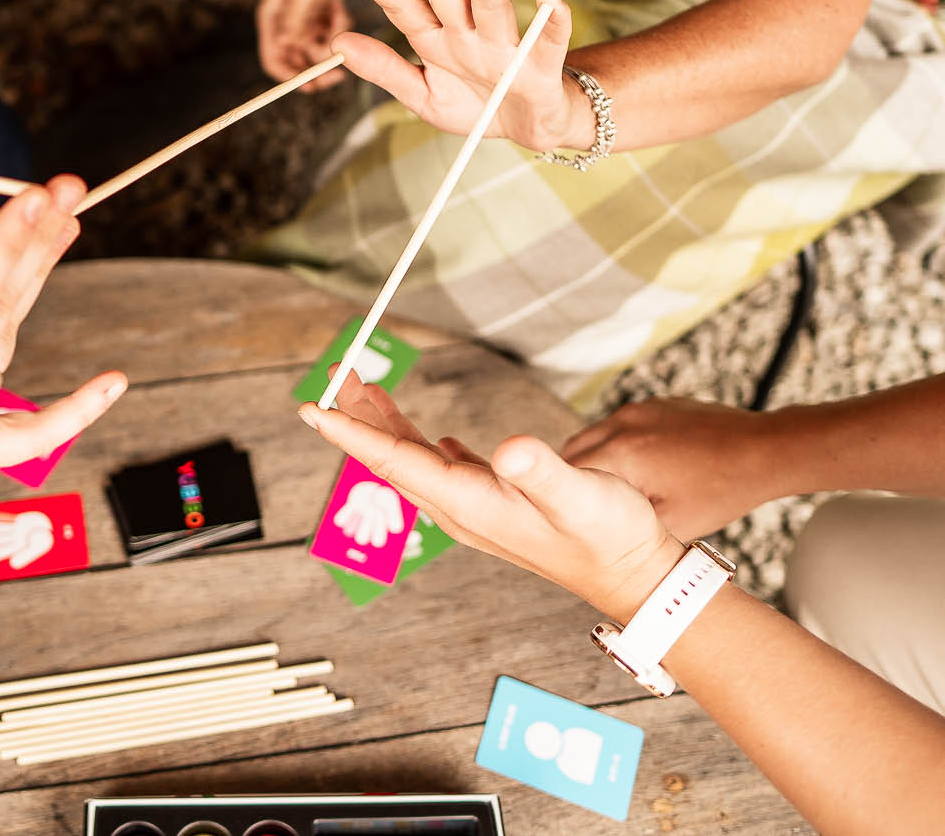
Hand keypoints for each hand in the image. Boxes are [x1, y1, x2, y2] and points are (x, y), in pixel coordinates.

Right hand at [257, 0, 352, 85]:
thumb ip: (294, 17)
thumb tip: (286, 44)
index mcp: (272, 21)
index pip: (274, 60)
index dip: (289, 77)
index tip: (309, 86)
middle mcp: (286, 27)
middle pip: (298, 62)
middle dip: (317, 68)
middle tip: (339, 74)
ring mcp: (305, 25)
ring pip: (318, 51)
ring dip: (332, 42)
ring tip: (338, 15)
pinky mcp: (322, 20)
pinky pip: (334, 37)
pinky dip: (340, 28)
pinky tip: (339, 7)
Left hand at [299, 373, 683, 623]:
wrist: (634, 574)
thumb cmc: (610, 536)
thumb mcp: (580, 495)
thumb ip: (542, 471)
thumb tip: (509, 449)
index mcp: (468, 503)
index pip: (392, 461)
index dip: (349, 431)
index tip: (310, 407)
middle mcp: (460, 509)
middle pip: (391, 457)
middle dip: (358, 414)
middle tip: (335, 371)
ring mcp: (474, 509)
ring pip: (412, 461)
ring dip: (385, 425)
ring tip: (364, 388)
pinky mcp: (494, 505)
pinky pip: (441, 471)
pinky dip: (421, 444)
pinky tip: (427, 436)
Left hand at [335, 0, 582, 151]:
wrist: (528, 128)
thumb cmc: (476, 105)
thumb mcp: (423, 95)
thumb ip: (385, 70)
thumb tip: (338, 43)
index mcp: (437, 40)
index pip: (404, 5)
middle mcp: (469, 34)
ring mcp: (505, 45)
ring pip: (489, 1)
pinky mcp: (542, 66)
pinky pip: (549, 40)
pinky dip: (552, 20)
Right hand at [563, 398, 785, 540]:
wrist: (764, 451)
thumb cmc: (720, 491)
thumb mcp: (670, 525)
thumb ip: (626, 527)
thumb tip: (600, 533)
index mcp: (620, 455)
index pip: (567, 476)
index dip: (563, 498)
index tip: (565, 516)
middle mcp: (622, 424)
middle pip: (573, 451)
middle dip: (575, 478)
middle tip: (588, 507)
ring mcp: (639, 409)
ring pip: (596, 435)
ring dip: (598, 460)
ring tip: (618, 489)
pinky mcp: (656, 404)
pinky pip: (622, 425)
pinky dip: (622, 445)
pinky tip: (647, 467)